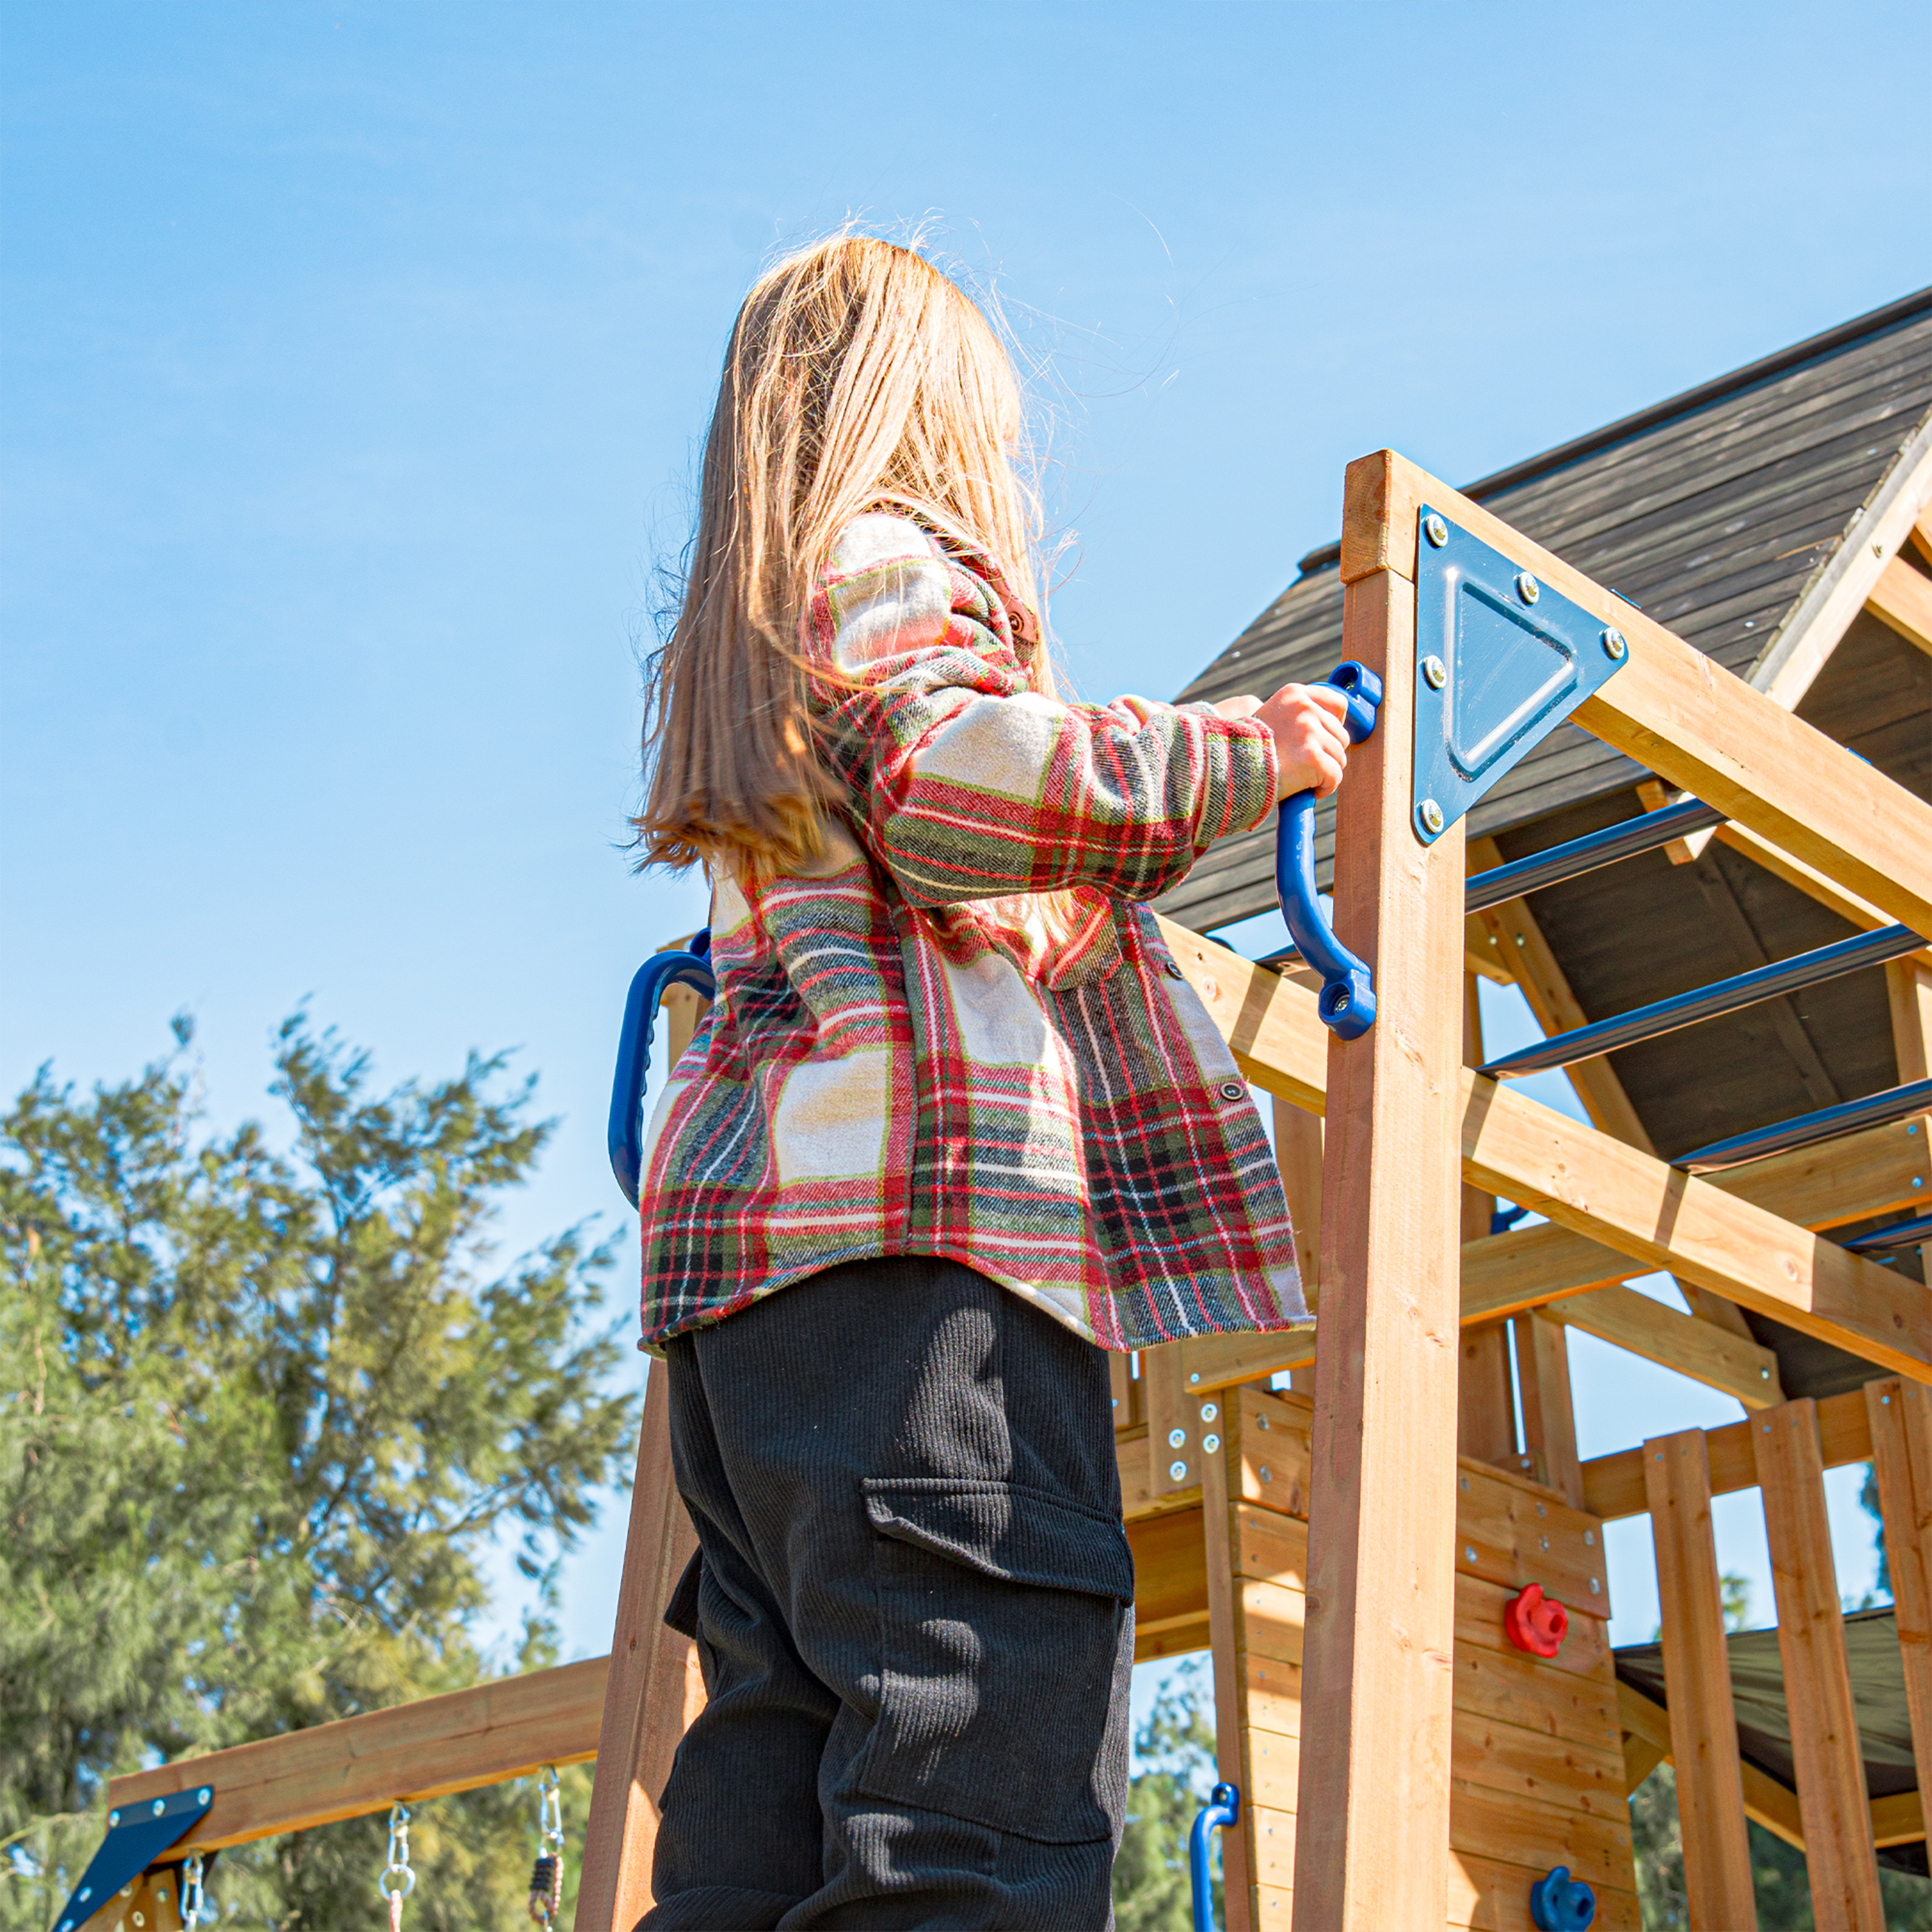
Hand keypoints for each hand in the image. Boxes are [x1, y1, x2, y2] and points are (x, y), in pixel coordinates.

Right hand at [1252, 682, 1349, 799]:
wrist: (1228, 769)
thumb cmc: (1248, 749)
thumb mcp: (1272, 717)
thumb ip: (1299, 716)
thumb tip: (1330, 727)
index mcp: (1295, 694)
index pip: (1338, 704)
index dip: (1335, 725)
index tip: (1323, 740)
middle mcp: (1305, 708)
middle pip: (1341, 736)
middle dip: (1326, 754)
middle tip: (1302, 765)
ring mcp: (1310, 732)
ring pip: (1339, 758)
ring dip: (1324, 773)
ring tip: (1299, 777)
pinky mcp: (1314, 758)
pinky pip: (1335, 777)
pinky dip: (1323, 789)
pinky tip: (1303, 789)